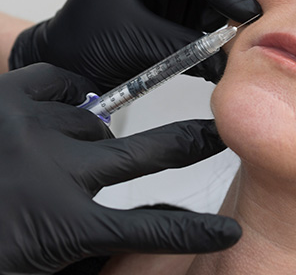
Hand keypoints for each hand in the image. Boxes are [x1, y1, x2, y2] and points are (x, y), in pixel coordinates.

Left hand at [0, 64, 240, 273]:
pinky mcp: (7, 99)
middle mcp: (55, 172)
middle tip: (216, 135)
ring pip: (94, 124)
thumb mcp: (33, 256)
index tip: (228, 230)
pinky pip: (59, 83)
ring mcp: (31, 130)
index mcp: (59, 225)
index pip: (152, 230)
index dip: (195, 230)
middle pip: (147, 154)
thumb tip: (136, 222)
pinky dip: (66, 94)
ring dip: (90, 138)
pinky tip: (62, 106)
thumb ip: (83, 239)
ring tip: (69, 151)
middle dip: (189, 143)